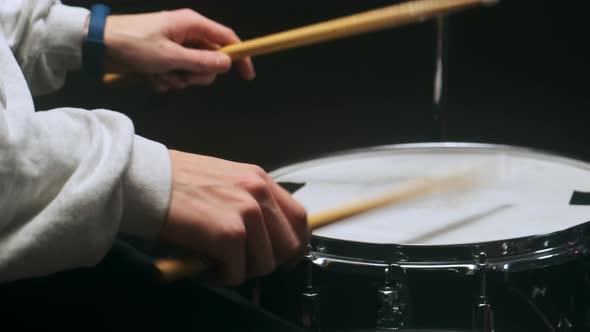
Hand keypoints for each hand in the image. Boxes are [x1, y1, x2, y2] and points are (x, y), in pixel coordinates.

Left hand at [102, 9, 254, 91]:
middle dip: (196, 74)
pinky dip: (164, 81)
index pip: (227, 39)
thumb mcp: (170, 56)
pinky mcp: (163, 59)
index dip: (240, 57)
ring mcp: (174, 47)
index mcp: (192, 25)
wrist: (98, 44)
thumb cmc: (134, 44)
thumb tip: (227, 64)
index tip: (246, 76)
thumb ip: (201, 62)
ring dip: (177, 79)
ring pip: (192, 72)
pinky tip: (149, 77)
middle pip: (210, 61)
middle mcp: (187, 34)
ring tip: (158, 75)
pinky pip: (175, 75)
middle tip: (178, 74)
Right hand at [160, 150, 308, 284]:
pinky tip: (203, 266)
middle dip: (268, 262)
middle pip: (289, 245)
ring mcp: (247, 214)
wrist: (145, 181)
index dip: (295, 243)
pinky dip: (221, 277)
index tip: (285, 258)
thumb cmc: (176, 184)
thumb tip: (264, 238)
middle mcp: (259, 194)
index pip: (298, 217)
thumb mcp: (224, 182)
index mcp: (259, 180)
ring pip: (265, 263)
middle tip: (243, 264)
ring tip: (216, 262)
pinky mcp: (229, 235)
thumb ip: (249, 204)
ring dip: (241, 270)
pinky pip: (237, 273)